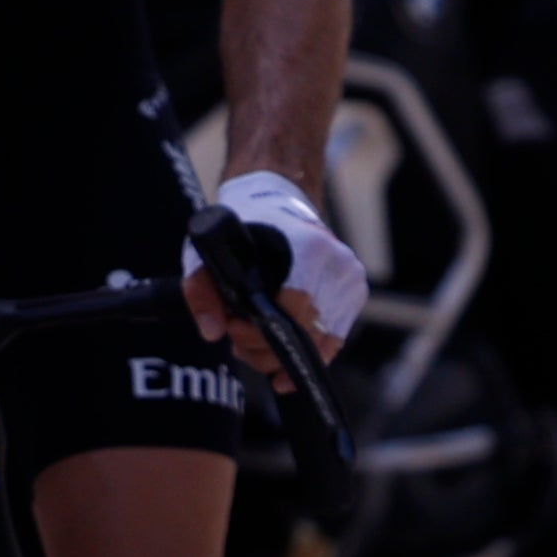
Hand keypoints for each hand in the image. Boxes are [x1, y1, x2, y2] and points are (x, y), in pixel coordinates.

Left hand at [185, 170, 363, 375]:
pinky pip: (332, 338)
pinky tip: (278, 353)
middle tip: (237, 343)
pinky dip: (305, 350)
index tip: (233, 326)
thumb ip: (201, 290)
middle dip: (267, 349)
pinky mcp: (355, 293)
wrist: (279, 200)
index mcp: (308, 248)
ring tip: (254, 346)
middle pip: (308, 330)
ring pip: (322, 342)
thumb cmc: (243, 229)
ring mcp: (351, 279)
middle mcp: (337, 264)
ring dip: (284, 356)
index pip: (295, 307)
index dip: (261, 330)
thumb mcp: (209, 251)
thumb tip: (212, 332)